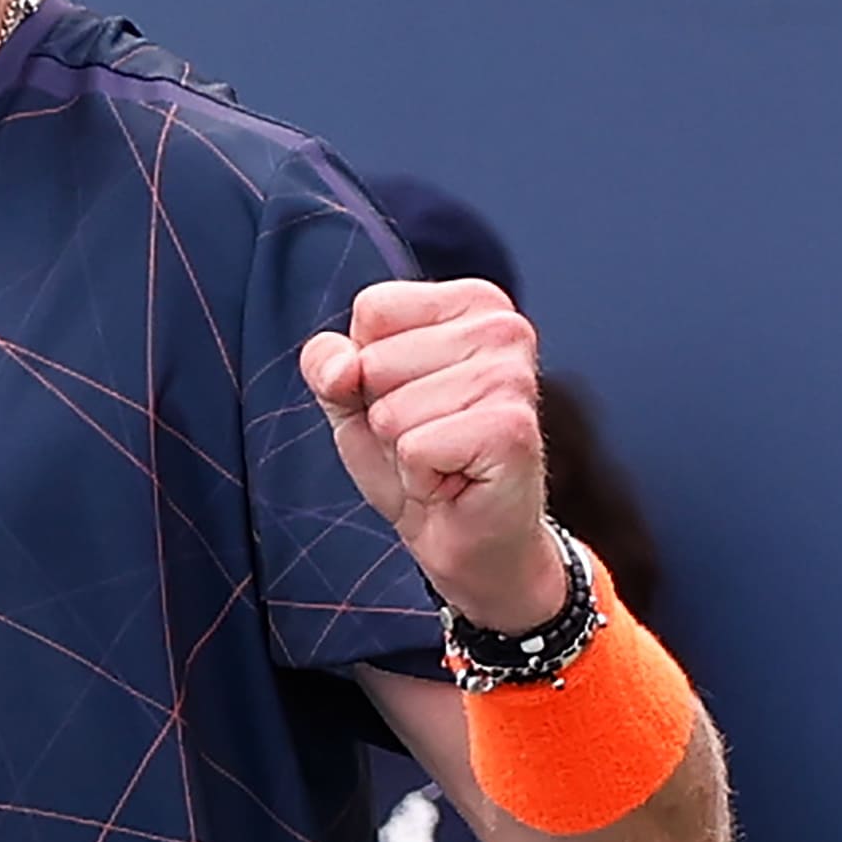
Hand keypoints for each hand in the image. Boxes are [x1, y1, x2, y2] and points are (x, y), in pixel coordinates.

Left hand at [299, 278, 570, 630]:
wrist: (464, 538)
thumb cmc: (419, 461)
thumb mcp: (353, 401)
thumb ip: (328, 364)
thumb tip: (341, 366)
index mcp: (474, 303)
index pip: (375, 308)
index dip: (367, 366)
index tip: (407, 398)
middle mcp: (504, 328)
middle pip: (377, 359)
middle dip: (385, 413)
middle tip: (427, 438)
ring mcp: (513, 378)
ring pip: (392, 409)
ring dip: (403, 449)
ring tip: (441, 460)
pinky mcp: (511, 430)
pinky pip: (414, 448)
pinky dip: (419, 476)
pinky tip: (453, 480)